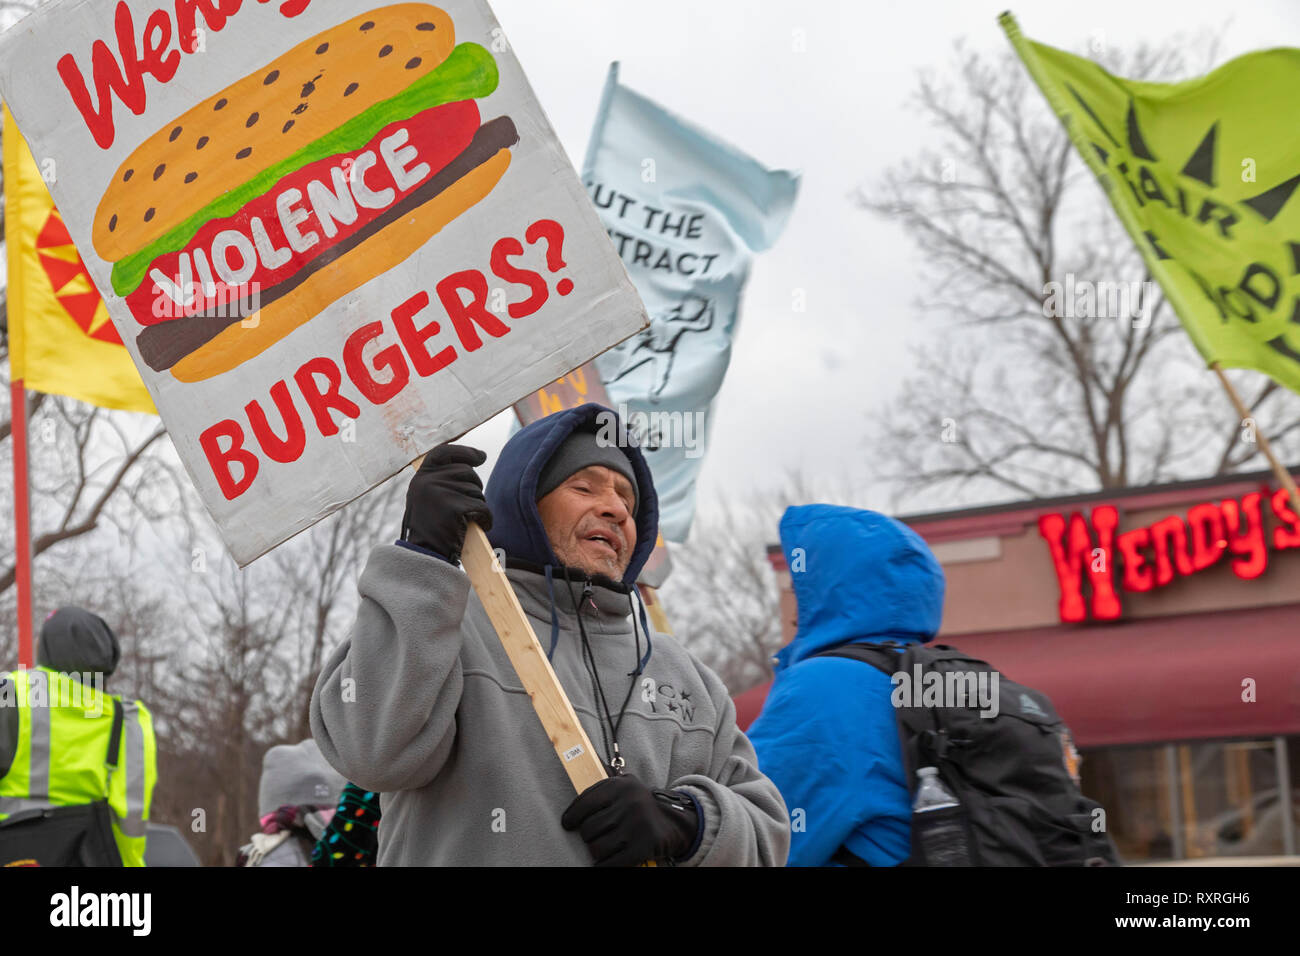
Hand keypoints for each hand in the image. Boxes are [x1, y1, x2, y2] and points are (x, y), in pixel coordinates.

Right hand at [401, 445, 492, 562]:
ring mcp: (439, 493)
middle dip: (475, 488)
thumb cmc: (433, 527)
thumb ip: (444, 477)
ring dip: (478, 505)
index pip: (444, 452)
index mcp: (421, 477)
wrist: (425, 555)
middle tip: (468, 508)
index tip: (481, 457)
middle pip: (466, 472)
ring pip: (476, 491)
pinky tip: (479, 526)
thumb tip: (479, 457)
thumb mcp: (430, 497)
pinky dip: (486, 518)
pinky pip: (482, 507)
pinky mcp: (453, 508)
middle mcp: (427, 481)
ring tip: (466, 520)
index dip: (464, 452)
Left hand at [561, 774, 698, 865]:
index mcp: (620, 786)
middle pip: (588, 829)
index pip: (584, 803)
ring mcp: (637, 825)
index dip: (572, 816)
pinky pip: (611, 864)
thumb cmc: (639, 805)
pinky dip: (605, 866)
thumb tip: (572, 799)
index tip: (568, 824)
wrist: (674, 821)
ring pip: (596, 849)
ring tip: (605, 847)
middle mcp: (629, 803)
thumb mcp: (624, 787)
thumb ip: (601, 789)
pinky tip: (607, 862)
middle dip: (589, 836)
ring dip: (597, 852)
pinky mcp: (644, 846)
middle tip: (597, 836)